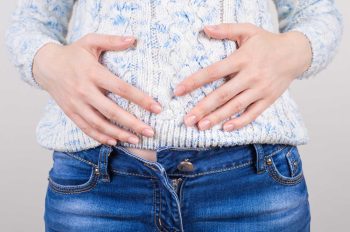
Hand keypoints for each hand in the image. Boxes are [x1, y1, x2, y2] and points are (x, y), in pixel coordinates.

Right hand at [33, 33, 161, 145]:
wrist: (45, 65)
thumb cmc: (73, 53)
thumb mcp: (91, 41)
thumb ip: (112, 40)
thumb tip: (134, 39)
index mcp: (93, 73)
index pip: (121, 88)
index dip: (141, 99)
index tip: (157, 108)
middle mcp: (84, 90)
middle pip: (112, 111)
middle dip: (133, 123)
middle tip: (150, 132)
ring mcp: (76, 104)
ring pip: (99, 124)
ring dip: (119, 134)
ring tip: (136, 140)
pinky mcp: (70, 112)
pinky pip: (86, 128)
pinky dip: (100, 137)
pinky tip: (114, 141)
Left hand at [174, 23, 311, 130]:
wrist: (296, 53)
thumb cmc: (268, 42)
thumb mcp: (248, 30)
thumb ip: (226, 30)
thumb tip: (205, 29)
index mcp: (242, 59)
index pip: (213, 71)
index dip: (194, 81)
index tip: (178, 91)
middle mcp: (251, 76)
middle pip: (223, 94)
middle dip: (203, 107)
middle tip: (187, 119)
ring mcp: (260, 89)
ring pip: (236, 107)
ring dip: (217, 118)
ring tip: (201, 126)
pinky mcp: (268, 99)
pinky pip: (253, 114)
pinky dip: (240, 122)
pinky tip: (226, 128)